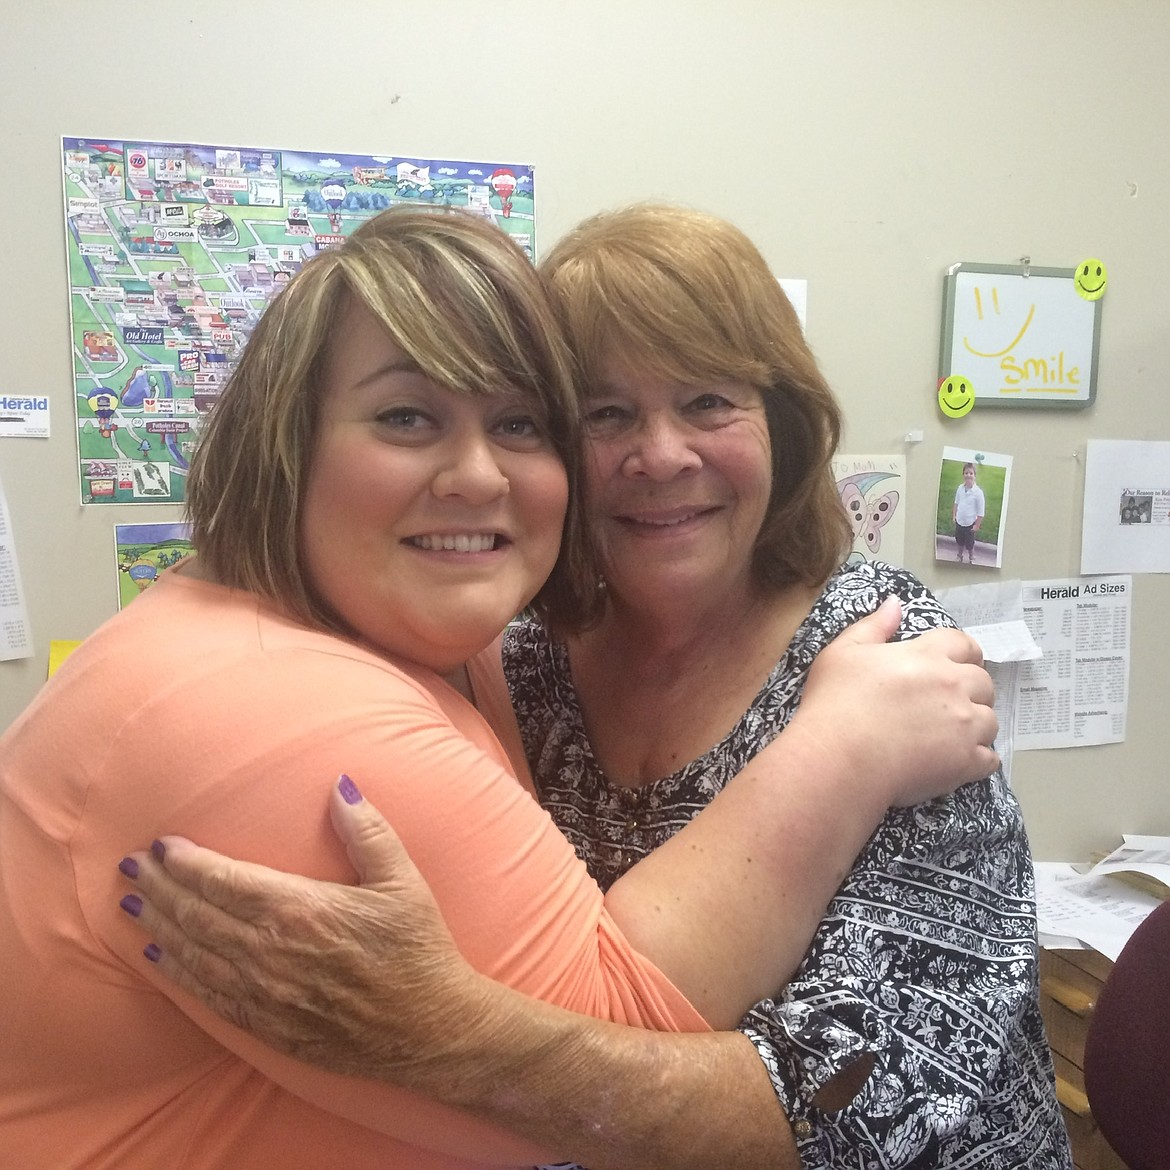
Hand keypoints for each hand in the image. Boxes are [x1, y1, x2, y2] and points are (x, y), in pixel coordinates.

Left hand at [118, 776, 482, 1083]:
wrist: (429, 1029)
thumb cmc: (417, 949)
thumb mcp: (402, 880)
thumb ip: (367, 830)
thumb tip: (340, 785)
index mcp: (299, 909)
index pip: (223, 879)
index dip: (187, 861)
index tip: (162, 844)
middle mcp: (270, 952)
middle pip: (197, 914)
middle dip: (160, 887)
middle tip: (131, 866)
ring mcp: (263, 993)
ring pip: (193, 953)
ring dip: (159, 925)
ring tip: (132, 903)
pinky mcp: (265, 1025)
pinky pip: (206, 994)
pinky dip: (176, 973)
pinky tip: (158, 957)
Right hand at [797, 597, 998, 805]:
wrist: (838, 758)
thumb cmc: (835, 703)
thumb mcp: (843, 653)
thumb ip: (873, 625)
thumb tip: (895, 603)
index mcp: (927, 656)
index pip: (964, 643)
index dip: (962, 653)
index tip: (954, 664)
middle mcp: (953, 686)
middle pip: (984, 682)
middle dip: (970, 690)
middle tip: (946, 703)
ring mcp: (964, 725)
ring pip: (990, 720)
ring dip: (976, 725)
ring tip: (950, 735)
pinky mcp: (965, 762)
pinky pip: (989, 759)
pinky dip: (977, 760)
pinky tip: (955, 761)